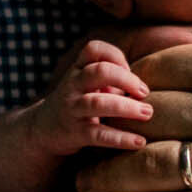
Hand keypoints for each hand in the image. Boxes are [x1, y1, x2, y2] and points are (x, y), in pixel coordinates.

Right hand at [29, 40, 151, 154]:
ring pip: (98, 103)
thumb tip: (147, 84)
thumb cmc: (78, 102)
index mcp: (78, 69)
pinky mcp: (74, 132)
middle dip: (126, 80)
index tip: (131, 70)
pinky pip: (98, 135)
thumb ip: (113, 77)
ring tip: (147, 113)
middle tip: (144, 92)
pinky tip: (139, 142)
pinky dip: (120, 138)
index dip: (115, 56)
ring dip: (126, 107)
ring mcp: (72, 108)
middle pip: (99, 72)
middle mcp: (72, 85)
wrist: (43, 130)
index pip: (93, 49)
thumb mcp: (88, 83)